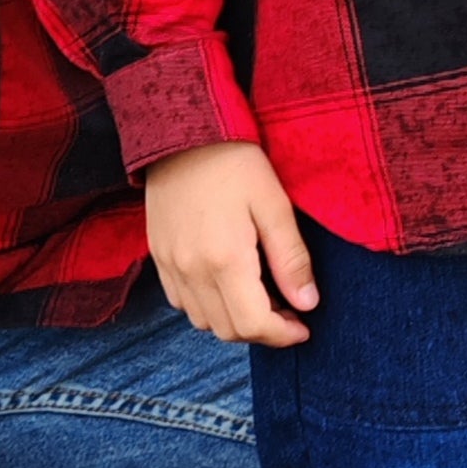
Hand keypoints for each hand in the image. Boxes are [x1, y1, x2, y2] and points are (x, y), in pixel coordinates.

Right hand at [143, 144, 317, 347]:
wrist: (181, 131)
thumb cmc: (234, 161)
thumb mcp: (274, 204)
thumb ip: (291, 258)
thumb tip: (308, 303)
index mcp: (224, 259)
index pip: (253, 325)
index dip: (283, 335)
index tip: (304, 327)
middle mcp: (192, 270)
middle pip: (228, 330)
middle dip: (262, 331)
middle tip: (288, 310)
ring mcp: (170, 265)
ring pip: (203, 321)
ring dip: (234, 320)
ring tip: (260, 297)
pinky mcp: (158, 255)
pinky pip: (181, 302)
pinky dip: (207, 306)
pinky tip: (227, 283)